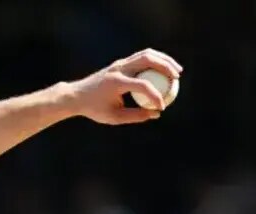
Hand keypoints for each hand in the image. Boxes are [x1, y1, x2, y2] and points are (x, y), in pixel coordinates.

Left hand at [62, 49, 182, 124]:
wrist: (77, 95)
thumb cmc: (95, 109)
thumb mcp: (114, 117)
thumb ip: (136, 115)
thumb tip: (156, 113)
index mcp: (116, 83)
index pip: (142, 85)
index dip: (155, 95)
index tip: (162, 106)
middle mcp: (119, 69)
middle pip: (147, 59)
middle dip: (166, 66)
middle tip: (178, 77)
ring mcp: (120, 63)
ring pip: (146, 54)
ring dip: (163, 59)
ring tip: (176, 70)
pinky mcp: (121, 63)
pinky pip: (142, 57)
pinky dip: (156, 61)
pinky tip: (165, 70)